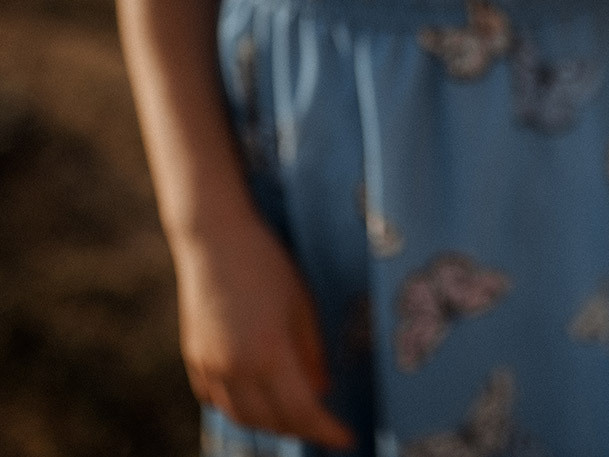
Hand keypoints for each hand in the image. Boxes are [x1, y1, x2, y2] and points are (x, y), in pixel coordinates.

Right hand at [172, 215, 354, 449]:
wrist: (214, 238)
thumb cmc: (268, 264)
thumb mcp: (302, 306)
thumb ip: (312, 354)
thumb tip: (322, 391)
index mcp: (268, 353)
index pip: (302, 410)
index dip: (327, 430)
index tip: (347, 439)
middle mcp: (234, 367)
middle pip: (271, 421)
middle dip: (302, 429)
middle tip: (326, 426)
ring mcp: (208, 365)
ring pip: (241, 416)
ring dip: (271, 423)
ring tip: (297, 416)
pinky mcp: (193, 358)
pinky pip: (218, 400)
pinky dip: (242, 409)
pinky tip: (260, 400)